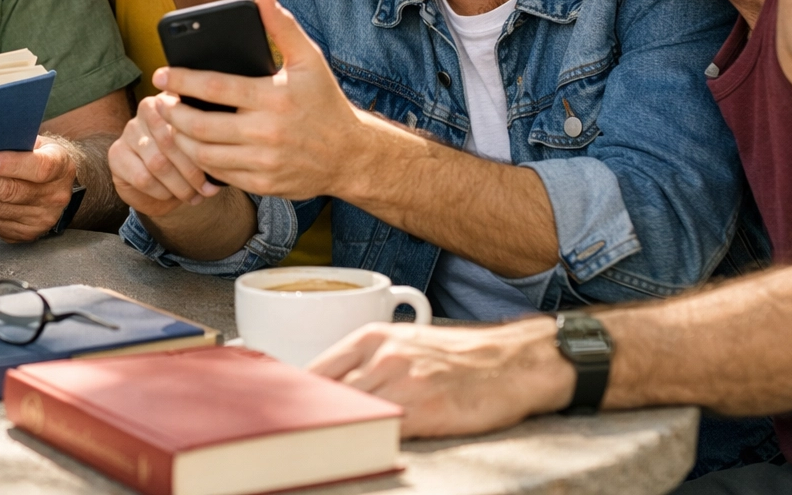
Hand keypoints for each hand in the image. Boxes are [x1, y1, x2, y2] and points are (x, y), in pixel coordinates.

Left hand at [0, 137, 77, 241]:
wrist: (56, 184)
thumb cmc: (39, 155)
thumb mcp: (37, 141)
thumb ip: (15, 140)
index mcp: (61, 166)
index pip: (39, 168)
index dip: (12, 165)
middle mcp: (53, 196)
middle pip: (11, 192)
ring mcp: (39, 219)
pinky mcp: (22, 233)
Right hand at [108, 94, 220, 217]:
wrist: (163, 185)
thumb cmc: (189, 161)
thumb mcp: (204, 148)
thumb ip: (209, 144)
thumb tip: (220, 161)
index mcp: (175, 99)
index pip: (188, 117)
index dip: (203, 146)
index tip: (219, 167)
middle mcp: (149, 108)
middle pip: (173, 141)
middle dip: (193, 171)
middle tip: (207, 190)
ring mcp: (129, 130)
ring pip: (158, 162)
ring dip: (179, 185)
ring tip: (193, 196)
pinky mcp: (116, 154)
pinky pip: (142, 177)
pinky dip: (161, 191)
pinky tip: (171, 196)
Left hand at [153, 0, 376, 198]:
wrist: (350, 155)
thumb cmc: (324, 102)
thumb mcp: (309, 60)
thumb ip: (282, 27)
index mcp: (273, 97)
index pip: (214, 87)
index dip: (181, 79)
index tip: (161, 74)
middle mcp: (266, 131)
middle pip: (200, 125)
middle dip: (172, 113)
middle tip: (160, 103)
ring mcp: (263, 161)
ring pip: (204, 154)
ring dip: (180, 139)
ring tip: (171, 124)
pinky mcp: (262, 184)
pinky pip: (219, 174)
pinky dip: (200, 161)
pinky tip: (192, 147)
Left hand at [307, 318, 572, 437]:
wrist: (512, 361)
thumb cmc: (456, 355)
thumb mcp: (402, 343)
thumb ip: (363, 363)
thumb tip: (323, 389)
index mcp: (370, 337)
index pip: (313, 371)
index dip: (294, 397)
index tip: (278, 415)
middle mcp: (381, 357)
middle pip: (325, 396)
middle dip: (306, 420)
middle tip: (289, 441)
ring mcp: (403, 384)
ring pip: (349, 415)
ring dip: (331, 436)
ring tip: (316, 451)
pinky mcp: (426, 412)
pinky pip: (383, 434)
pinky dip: (367, 446)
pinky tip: (357, 455)